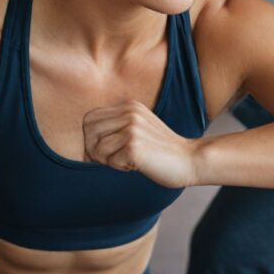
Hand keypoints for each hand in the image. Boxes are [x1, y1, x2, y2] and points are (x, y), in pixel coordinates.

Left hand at [83, 100, 198, 187]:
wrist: (188, 159)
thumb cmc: (160, 150)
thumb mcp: (139, 128)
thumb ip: (116, 127)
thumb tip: (85, 140)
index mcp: (129, 106)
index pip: (90, 118)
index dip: (90, 137)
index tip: (101, 152)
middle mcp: (129, 113)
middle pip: (89, 131)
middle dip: (94, 150)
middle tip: (111, 160)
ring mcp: (132, 128)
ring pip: (97, 148)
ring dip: (108, 161)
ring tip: (127, 162)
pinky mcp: (134, 146)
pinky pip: (110, 161)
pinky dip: (120, 167)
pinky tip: (135, 166)